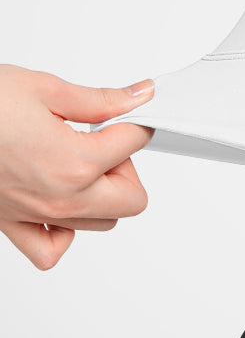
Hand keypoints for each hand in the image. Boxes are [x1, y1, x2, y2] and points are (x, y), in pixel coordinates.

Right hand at [0, 63, 155, 269]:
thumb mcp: (46, 88)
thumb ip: (101, 101)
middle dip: (127, 168)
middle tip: (103, 141)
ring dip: (101, 195)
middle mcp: (59, 197)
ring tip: (78, 163)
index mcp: (74, 161)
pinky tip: (59, 201)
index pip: (136, 144)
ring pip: (101, 224)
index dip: (135, 122)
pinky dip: (64, 231)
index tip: (127, 113)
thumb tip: (139, 96)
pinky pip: (50, 249)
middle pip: (132, 200)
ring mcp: (34, 215)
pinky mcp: (9, 225)